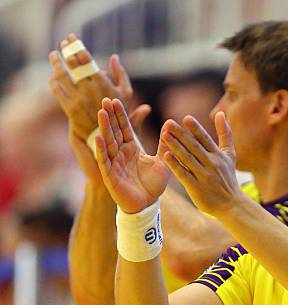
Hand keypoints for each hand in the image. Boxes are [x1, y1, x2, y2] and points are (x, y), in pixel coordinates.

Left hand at [49, 33, 133, 139]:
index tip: (72, 38)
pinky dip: (54, 81)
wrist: (107, 134)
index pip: (86, 60)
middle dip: (67, 51)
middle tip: (64, 43)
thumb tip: (114, 57)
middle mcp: (88, 90)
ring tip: (54, 55)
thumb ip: (121, 74)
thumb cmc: (118, 112)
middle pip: (73, 65)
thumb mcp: (126, 93)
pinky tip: (54, 75)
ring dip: (56, 63)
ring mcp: (77, 100)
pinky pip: (57, 91)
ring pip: (62, 76)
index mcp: (102, 84)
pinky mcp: (69, 109)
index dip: (77, 47)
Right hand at [95, 98, 169, 212]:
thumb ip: (165, 143)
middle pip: (114, 131)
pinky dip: (101, 150)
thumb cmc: (154, 184)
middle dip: (110, 116)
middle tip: (105, 99)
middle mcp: (121, 154)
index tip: (116, 100)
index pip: (125, 128)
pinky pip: (104, 161)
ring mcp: (114, 164)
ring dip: (104, 128)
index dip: (120, 115)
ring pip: (108, 143)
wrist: (149, 205)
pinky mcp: (110, 176)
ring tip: (101, 112)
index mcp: (132, 149)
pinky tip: (98, 138)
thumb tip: (170, 123)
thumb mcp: (163, 161)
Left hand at [160, 113, 243, 215]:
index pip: (205, 139)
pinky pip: (184, 174)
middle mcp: (211, 164)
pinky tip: (166, 156)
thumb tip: (220, 113)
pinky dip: (175, 165)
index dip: (196, 129)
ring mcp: (204, 176)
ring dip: (175, 146)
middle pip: (194, 146)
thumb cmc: (228, 178)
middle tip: (168, 123)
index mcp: (218, 155)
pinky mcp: (196, 188)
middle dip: (181, 134)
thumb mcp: (230, 154)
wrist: (231, 204)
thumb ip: (225, 133)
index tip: (186, 118)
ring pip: (188, 158)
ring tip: (164, 135)